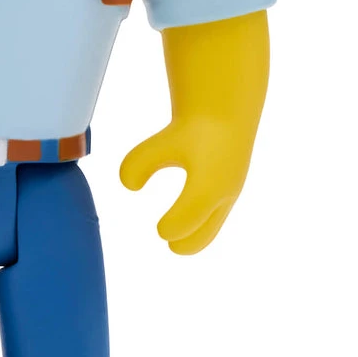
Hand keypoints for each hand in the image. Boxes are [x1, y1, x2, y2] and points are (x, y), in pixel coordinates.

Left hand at [120, 117, 250, 255]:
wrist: (225, 112)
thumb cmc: (190, 129)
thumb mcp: (160, 144)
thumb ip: (138, 163)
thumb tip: (129, 185)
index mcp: (208, 186)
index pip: (187, 223)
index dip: (172, 228)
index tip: (160, 230)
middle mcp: (223, 194)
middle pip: (204, 236)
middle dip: (186, 243)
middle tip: (170, 244)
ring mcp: (228, 194)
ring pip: (211, 228)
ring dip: (193, 235)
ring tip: (175, 240)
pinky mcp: (227, 191)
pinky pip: (213, 218)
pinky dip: (199, 225)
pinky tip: (187, 222)